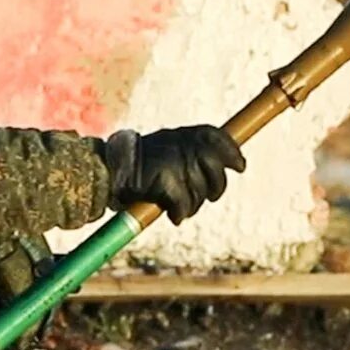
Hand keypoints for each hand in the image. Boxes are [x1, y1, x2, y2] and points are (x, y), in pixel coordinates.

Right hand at [101, 126, 246, 223]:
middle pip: (217, 172)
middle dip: (217, 187)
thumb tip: (223, 163)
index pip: (218, 139)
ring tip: (180, 206)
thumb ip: (191, 151)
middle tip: (212, 196)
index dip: (232, 153)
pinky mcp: (167, 182)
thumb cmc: (139, 163)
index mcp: (184, 135)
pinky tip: (172, 214)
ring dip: (193, 204)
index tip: (240, 167)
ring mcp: (176, 164)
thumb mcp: (167, 146)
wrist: (109, 169)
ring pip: (201, 194)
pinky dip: (179, 214)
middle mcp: (183, 146)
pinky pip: (184, 206)